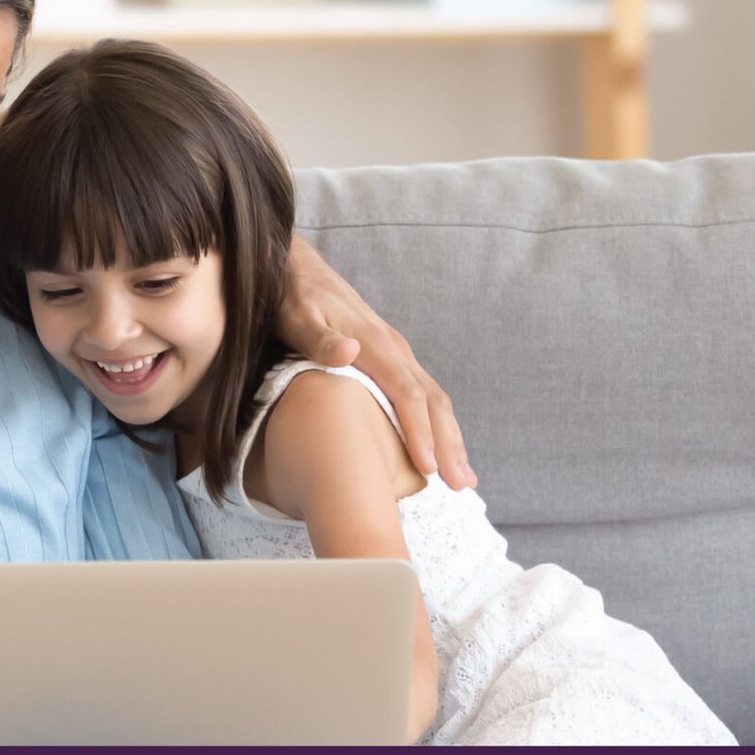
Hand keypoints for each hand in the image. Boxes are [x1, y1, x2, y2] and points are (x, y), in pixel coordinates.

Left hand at [278, 237, 475, 489]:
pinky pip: (422, 394)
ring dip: (450, 437)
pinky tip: (439, 447)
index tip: (430, 468)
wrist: (296, 268)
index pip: (407, 394)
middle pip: (433, 401)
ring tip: (463, 477)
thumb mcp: (296, 317)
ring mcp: (395, 353)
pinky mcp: (390, 357)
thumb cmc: (291, 298)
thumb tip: (348, 352)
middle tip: (462, 486)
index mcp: (375, 345)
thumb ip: (319, 338)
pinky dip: (437, 423)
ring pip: (434, 399)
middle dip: (450, 444)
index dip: (420, 432)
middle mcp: (394, 349)